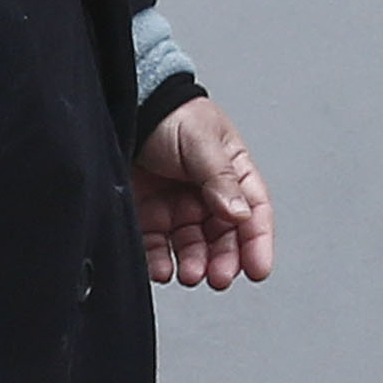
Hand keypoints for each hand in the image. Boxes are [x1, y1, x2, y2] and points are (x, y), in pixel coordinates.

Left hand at [132, 96, 276, 290]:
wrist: (124, 104)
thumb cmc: (170, 114)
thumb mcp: (203, 141)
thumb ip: (220, 178)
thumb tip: (239, 213)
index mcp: (231, 174)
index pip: (254, 212)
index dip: (258, 242)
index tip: (257, 269)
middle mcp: (207, 195)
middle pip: (224, 238)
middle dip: (224, 261)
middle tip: (218, 277)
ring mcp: (177, 207)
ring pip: (193, 248)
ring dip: (194, 265)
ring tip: (189, 273)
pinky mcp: (148, 217)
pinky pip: (157, 248)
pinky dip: (160, 262)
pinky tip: (162, 268)